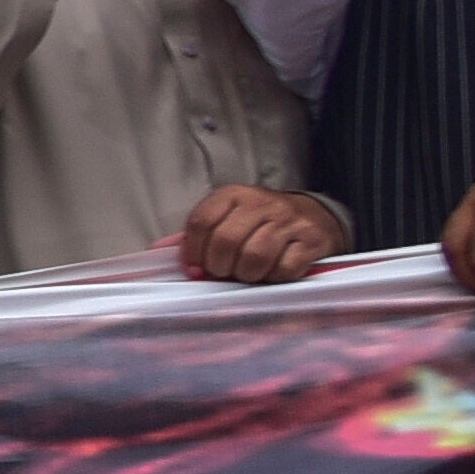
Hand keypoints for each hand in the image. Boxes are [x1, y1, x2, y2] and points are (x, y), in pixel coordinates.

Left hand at [177, 183, 340, 286]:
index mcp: (233, 195)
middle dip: (219, 266)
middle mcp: (261, 203)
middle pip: (226, 241)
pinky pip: (285, 268)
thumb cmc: (262, 223)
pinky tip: (273, 273)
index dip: (193, 251)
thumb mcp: (229, 217)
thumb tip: (158, 250)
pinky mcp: (312, 240)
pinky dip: (274, 278)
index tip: (195, 267)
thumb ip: (197, 234)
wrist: (317, 216)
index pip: (201, 221)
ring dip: (246, 275)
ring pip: (255, 256)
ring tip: (248, 274)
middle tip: (224, 273)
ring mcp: (289, 221)